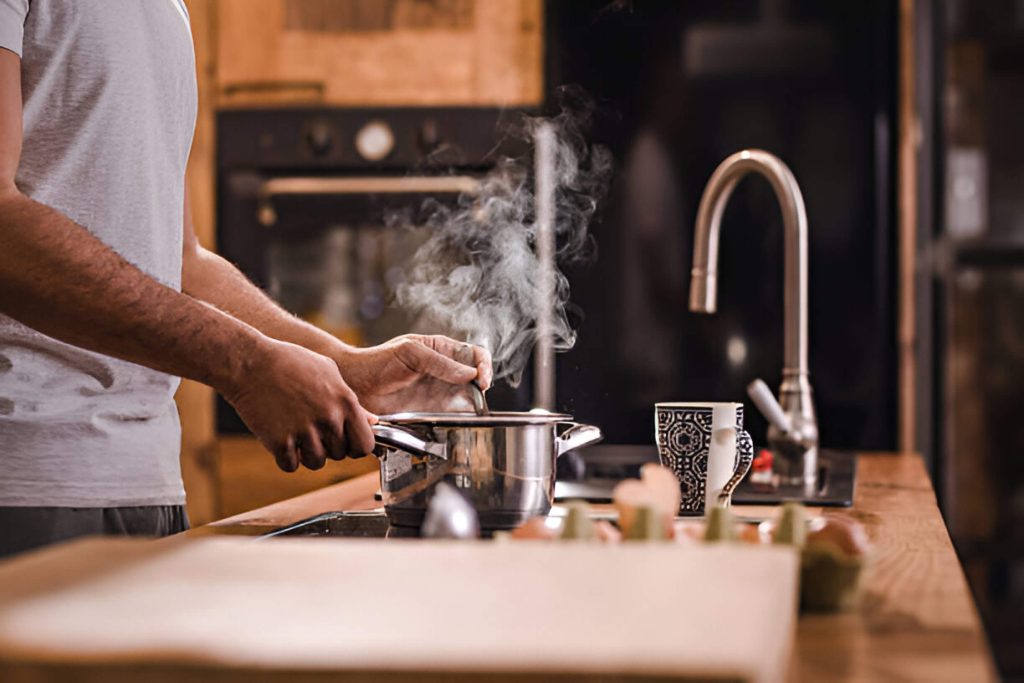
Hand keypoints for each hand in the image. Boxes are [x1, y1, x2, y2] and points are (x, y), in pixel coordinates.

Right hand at [219, 338, 376, 471]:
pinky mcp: (279, 442)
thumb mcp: (328, 372)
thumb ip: (351, 400)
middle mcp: (328, 418)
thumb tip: (371, 421)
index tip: (346, 442)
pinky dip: (285, 457)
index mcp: (344, 401)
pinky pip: (290, 465)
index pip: (365, 444)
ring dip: (307, 454)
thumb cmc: (290, 362)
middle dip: (329, 448)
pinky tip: (281, 437)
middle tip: (313, 431)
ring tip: (296, 432)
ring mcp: (304, 431)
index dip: (356, 447)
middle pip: (341, 455)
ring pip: (317, 463)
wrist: (250, 363)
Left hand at [336, 334, 492, 414]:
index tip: (482, 379)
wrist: (356, 386)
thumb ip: (440, 362)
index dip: (484, 365)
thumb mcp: (410, 354)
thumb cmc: (378, 362)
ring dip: (474, 404)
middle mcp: (445, 371)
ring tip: (472, 409)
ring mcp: (440, 392)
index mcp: (442, 350)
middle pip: (476, 377)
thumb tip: (470, 373)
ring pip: (469, 398)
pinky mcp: (433, 412)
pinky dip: (461, 418)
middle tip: (479, 395)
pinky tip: (459, 419)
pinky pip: (454, 415)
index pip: (474, 354)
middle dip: (482, 386)